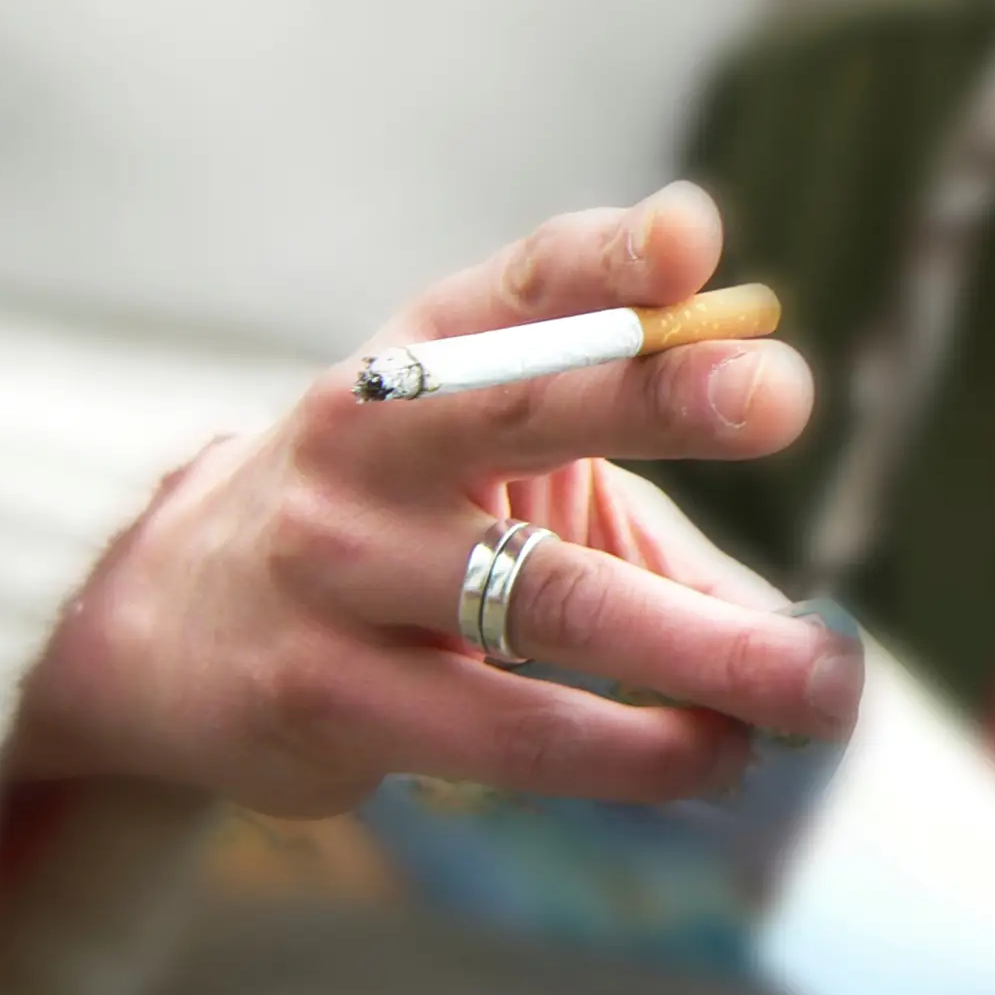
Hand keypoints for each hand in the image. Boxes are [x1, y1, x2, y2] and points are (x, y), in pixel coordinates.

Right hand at [5, 184, 856, 818]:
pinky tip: (717, 757)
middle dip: (658, 396)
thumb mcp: (489, 457)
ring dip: (704, 650)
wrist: (174, 622)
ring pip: (548, 603)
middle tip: (781, 394)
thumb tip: (803, 607)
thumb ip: (639, 494)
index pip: (523, 283)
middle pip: (523, 407)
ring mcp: (338, 569)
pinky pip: (513, 734)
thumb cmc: (397, 520)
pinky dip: (636, 752)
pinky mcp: (330, 700)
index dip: (605, 258)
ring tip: (819, 686)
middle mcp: (369, 439)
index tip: (689, 236)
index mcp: (425, 352)